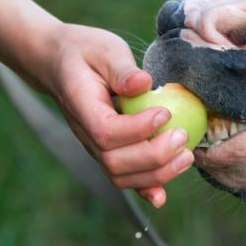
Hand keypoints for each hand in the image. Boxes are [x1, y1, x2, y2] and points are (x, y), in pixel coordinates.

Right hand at [42, 24, 193, 207]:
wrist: (59, 64)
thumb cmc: (85, 52)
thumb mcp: (104, 49)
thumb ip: (121, 68)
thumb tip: (144, 83)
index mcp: (81, 106)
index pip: (106, 131)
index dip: (137, 130)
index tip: (165, 113)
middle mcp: (85, 134)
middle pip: (115, 162)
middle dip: (154, 156)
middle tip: (183, 136)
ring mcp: (94, 147)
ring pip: (120, 176)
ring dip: (157, 174)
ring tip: (186, 156)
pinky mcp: (106, 152)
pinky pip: (123, 177)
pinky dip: (143, 189)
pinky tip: (162, 197)